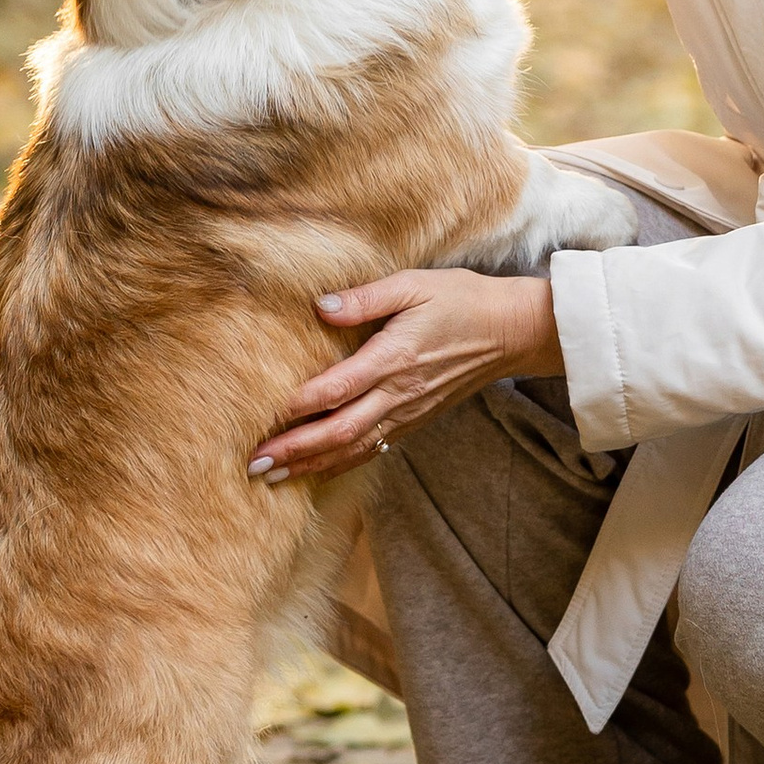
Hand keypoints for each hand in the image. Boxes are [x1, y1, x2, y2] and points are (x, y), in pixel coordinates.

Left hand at [248, 269, 562, 483]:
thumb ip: (366, 297)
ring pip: (354, 448)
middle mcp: (398, 394)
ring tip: (273, 478)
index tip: (262, 419)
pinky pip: (374, 449)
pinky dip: (342, 464)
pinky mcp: (415, 420)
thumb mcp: (413, 285)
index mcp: (393, 359)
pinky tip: (318, 470)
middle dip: (295, 451)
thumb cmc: (459, 300)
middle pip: (338, 431)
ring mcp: (408, 413)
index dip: (298, 407)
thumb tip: (321, 305)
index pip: (336, 390)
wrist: (508, 331)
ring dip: (312, 465)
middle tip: (254, 465)